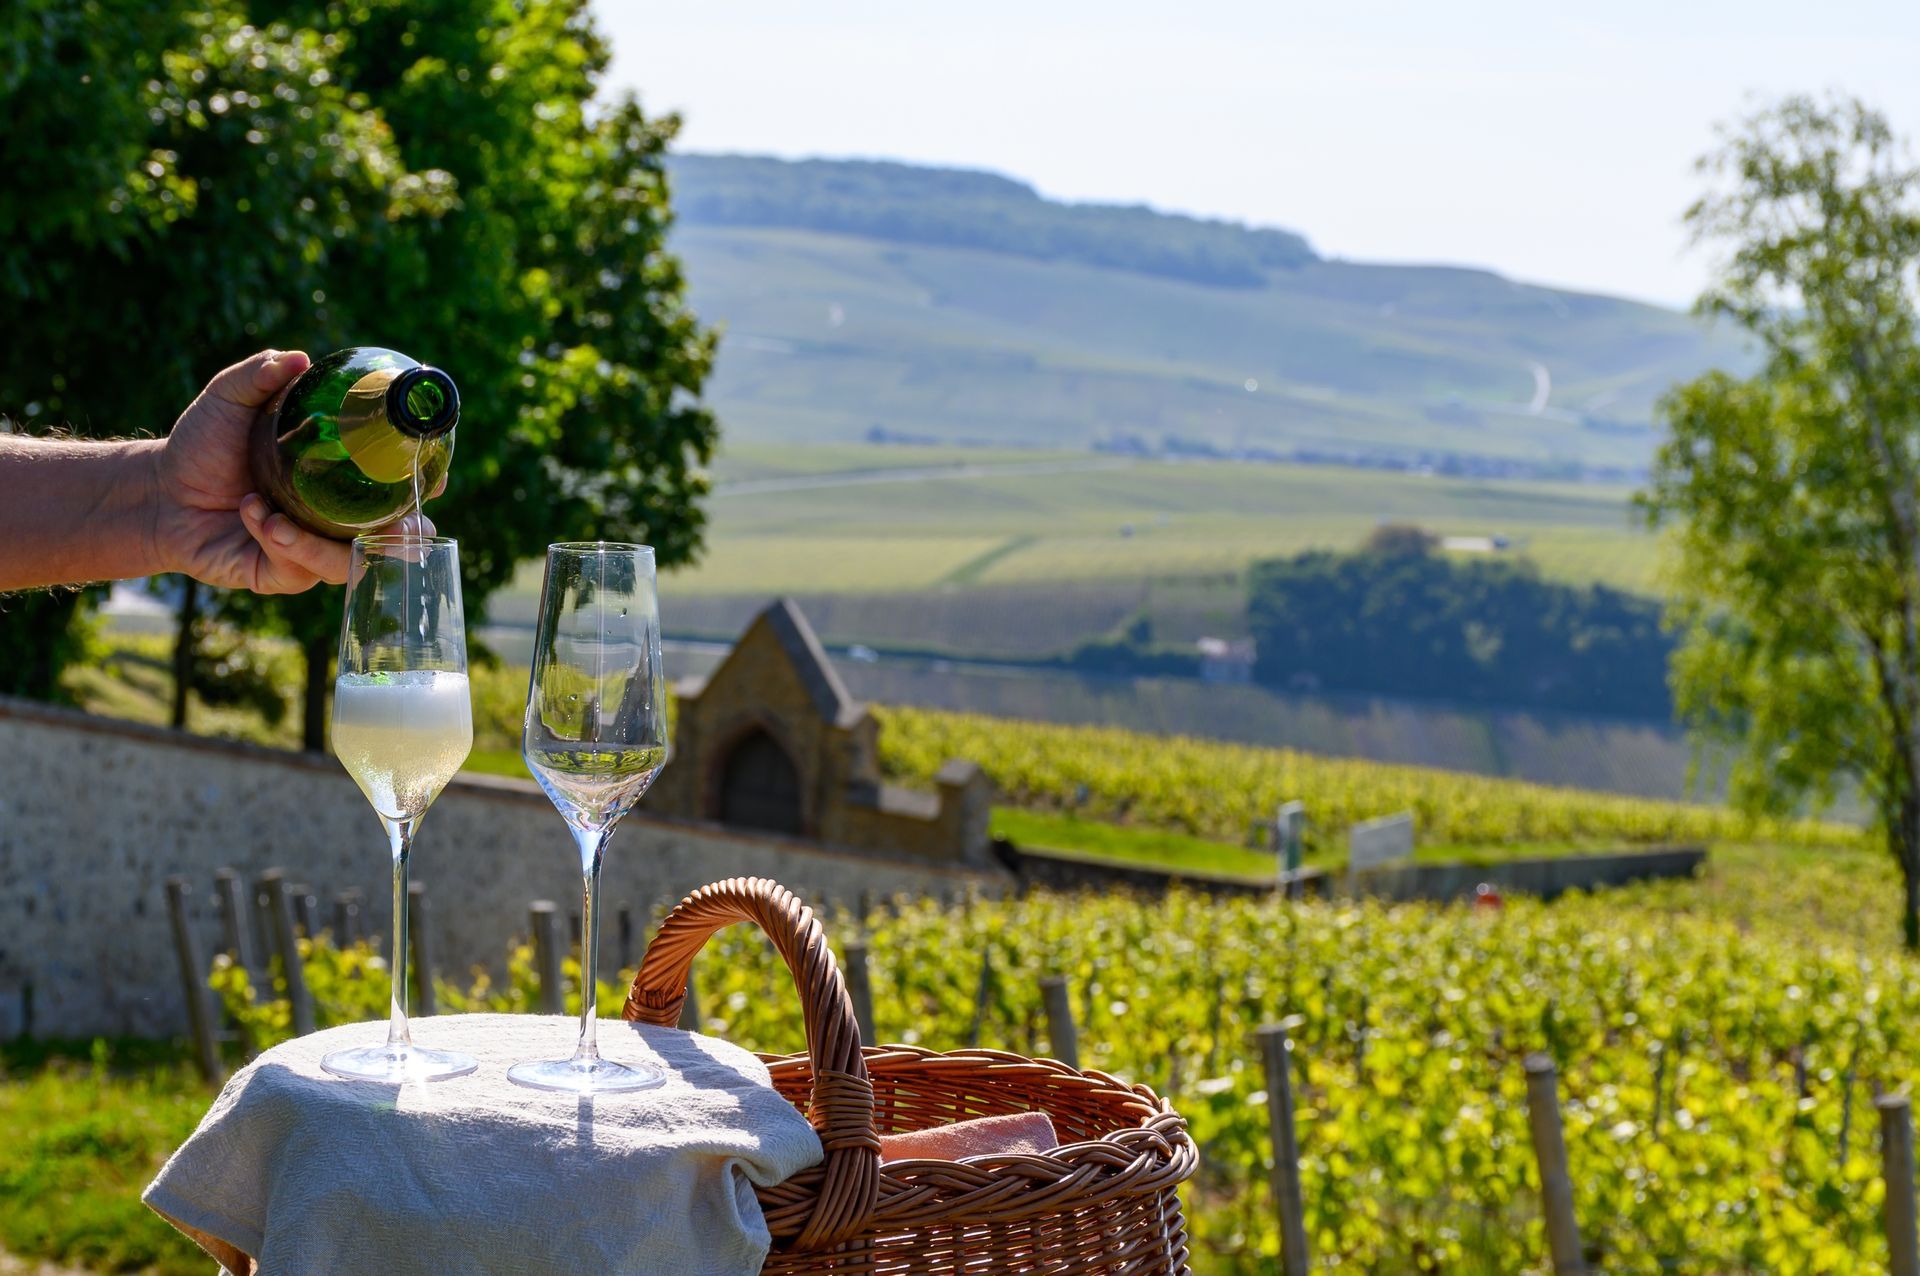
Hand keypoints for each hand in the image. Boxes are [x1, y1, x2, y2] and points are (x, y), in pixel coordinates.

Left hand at [152, 350, 433, 592]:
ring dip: (320, 543)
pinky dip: (281, 543)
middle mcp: (336, 518)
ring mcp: (313, 550)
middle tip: (396, 523)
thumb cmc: (201, 446)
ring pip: (350, 561)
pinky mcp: (283, 576)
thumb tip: (299, 358)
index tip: (436, 479)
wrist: (158, 492)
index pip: (400, 487)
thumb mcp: (230, 399)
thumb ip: (262, 374)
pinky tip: (253, 515)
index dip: (426, 486)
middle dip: (404, 535)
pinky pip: (302, 570)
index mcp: (341, 478)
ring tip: (275, 518)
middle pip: (396, 538)